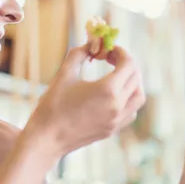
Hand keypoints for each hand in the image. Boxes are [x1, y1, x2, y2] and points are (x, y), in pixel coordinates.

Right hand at [23, 44, 144, 156]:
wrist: (46, 139)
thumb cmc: (52, 105)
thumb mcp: (64, 74)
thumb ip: (79, 54)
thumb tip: (90, 44)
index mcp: (108, 90)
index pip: (128, 64)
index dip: (120, 52)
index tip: (108, 49)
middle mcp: (117, 106)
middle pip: (135, 78)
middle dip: (126, 64)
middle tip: (111, 58)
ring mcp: (117, 120)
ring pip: (138, 97)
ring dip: (132, 82)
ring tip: (116, 75)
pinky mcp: (112, 130)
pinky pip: (131, 112)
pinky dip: (129, 99)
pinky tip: (114, 95)